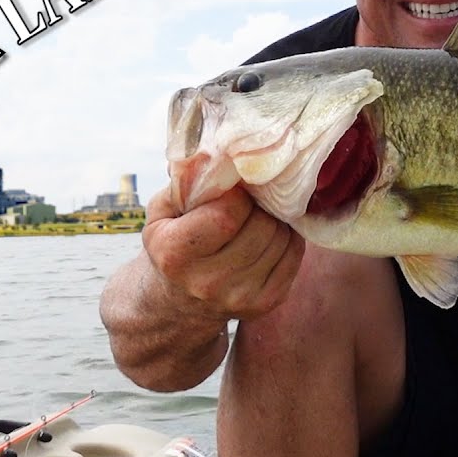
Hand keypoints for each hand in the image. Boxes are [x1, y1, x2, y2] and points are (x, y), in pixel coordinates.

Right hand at [142, 183, 304, 320]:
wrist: (178, 302)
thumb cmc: (173, 242)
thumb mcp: (164, 210)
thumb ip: (187, 181)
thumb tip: (219, 152)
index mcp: (175, 254)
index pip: (228, 213)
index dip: (238, 194)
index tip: (235, 189)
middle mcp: (206, 282)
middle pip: (260, 226)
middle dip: (260, 205)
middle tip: (252, 200)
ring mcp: (239, 297)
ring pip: (280, 238)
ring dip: (275, 219)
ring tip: (258, 216)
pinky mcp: (265, 303)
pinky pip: (294, 255)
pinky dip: (287, 237)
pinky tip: (269, 234)